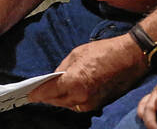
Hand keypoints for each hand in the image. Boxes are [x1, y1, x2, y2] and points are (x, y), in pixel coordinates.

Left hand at [28, 34, 147, 112]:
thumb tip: (52, 78)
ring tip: (46, 91)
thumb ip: (62, 69)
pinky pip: (77, 105)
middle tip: (33, 91)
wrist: (130, 57)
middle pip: (55, 101)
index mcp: (74, 82)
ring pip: (66, 104)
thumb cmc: (103, 52)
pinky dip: (68, 100)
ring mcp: (91, 103)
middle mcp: (81, 97)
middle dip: (44, 96)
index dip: (35, 93)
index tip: (26, 93)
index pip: (47, 92)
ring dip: (56, 99)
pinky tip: (64, 92)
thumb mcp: (76, 54)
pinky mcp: (98, 104)